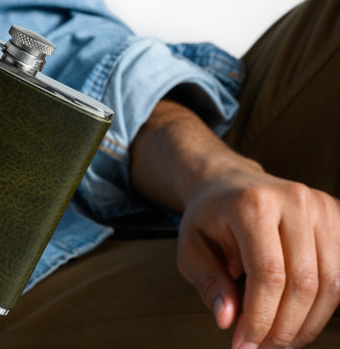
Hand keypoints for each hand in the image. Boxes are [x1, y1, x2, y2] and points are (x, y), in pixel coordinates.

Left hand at [177, 164, 339, 347]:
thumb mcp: (190, 247)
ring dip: (307, 323)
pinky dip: (322, 307)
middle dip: (283, 326)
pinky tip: (297, 320)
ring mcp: (322, 208)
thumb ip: (207, 282)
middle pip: (304, 282)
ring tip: (278, 338)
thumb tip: (227, 319)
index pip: (268, 274)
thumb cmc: (210, 216)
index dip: (259, 317)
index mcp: (253, 204)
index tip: (243, 343)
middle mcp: (294, 201)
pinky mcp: (337, 219)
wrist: (228, 184)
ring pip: (331, 284)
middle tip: (261, 346)